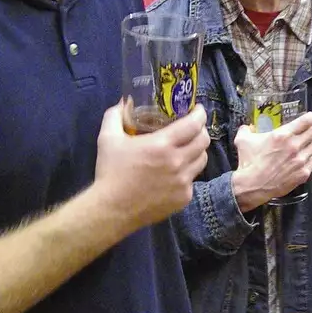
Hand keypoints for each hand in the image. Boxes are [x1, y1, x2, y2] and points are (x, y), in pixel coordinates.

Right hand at [93, 104, 210, 229]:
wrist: (113, 210)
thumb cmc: (110, 172)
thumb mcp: (108, 138)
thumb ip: (115, 116)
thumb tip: (123, 103)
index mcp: (162, 145)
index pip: (194, 124)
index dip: (199, 114)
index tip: (197, 110)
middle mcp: (178, 162)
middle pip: (204, 141)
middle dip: (201, 131)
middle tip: (192, 128)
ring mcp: (183, 182)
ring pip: (202, 160)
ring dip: (197, 151)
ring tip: (186, 149)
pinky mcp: (184, 198)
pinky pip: (193, 180)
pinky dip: (187, 173)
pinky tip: (175, 172)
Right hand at [231, 112, 311, 211]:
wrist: (252, 186)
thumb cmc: (248, 163)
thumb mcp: (243, 141)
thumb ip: (246, 130)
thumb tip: (248, 127)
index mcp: (282, 135)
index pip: (305, 121)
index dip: (309, 117)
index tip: (309, 117)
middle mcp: (294, 146)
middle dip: (311, 129)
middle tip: (308, 130)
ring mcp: (300, 161)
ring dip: (309, 144)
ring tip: (304, 145)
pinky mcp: (302, 173)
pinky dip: (309, 159)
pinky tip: (302, 159)